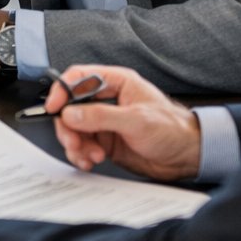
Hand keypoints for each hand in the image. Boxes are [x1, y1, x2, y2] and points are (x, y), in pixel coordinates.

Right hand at [48, 65, 201, 180]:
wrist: (187, 156)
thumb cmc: (172, 130)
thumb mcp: (136, 120)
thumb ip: (101, 116)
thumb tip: (70, 113)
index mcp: (116, 83)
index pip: (79, 78)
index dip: (62, 90)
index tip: (53, 107)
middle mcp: (107, 100)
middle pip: (70, 107)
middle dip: (68, 126)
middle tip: (74, 141)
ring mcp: (104, 122)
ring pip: (73, 129)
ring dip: (76, 144)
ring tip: (90, 156)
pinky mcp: (104, 141)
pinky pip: (81, 146)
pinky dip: (81, 155)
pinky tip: (91, 162)